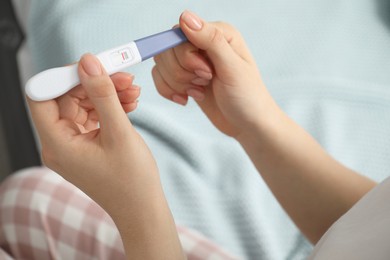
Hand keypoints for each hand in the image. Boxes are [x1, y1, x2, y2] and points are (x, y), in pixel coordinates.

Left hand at [27, 54, 158, 211]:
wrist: (142, 209)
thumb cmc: (131, 180)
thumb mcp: (119, 132)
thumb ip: (102, 94)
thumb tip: (88, 62)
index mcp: (57, 144)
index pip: (42, 97)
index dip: (63, 78)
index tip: (91, 67)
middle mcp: (59, 144)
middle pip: (67, 98)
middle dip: (95, 83)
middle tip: (124, 77)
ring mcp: (73, 145)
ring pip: (83, 105)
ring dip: (107, 94)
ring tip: (133, 91)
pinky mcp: (86, 145)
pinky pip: (92, 117)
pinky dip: (109, 107)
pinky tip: (129, 104)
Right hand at [152, 10, 276, 137]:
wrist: (247, 125)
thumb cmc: (247, 97)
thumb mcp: (232, 68)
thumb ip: (210, 40)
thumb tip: (185, 16)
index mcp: (218, 34)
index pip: (181, 34)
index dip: (186, 57)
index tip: (206, 73)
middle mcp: (202, 44)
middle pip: (168, 50)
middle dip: (182, 73)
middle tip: (206, 82)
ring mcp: (192, 61)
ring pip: (161, 64)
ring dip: (177, 83)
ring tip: (200, 91)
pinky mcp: (184, 77)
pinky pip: (160, 77)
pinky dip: (170, 91)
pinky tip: (187, 98)